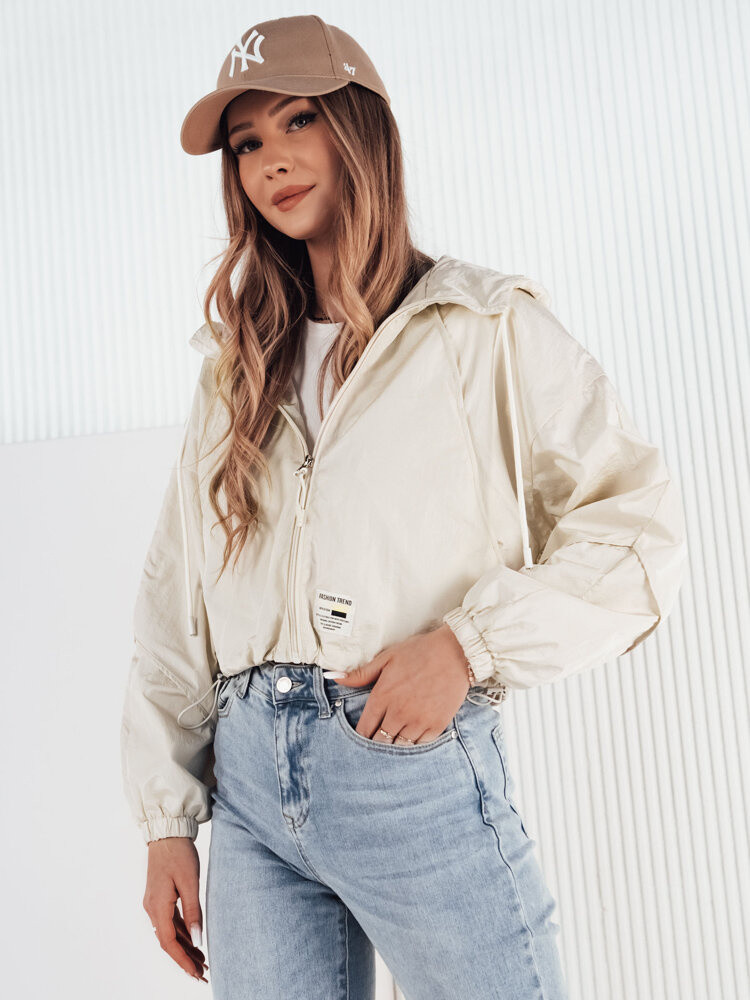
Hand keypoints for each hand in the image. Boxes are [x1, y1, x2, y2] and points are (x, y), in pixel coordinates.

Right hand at [143, 837, 208, 981]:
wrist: (168, 833)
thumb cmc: (179, 854)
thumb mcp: (190, 882)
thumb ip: (193, 912)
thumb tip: (198, 940)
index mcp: (157, 907)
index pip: (170, 943)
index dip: (183, 960)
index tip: (196, 973)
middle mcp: (152, 908)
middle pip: (168, 942)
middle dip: (185, 959)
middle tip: (202, 973)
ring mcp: (154, 903)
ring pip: (169, 933)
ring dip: (184, 947)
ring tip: (202, 961)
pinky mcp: (160, 897)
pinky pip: (170, 922)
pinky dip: (182, 933)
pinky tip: (193, 940)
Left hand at [331, 623, 471, 743]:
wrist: (456, 652)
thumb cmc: (419, 652)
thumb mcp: (387, 658)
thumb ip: (360, 673)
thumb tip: (333, 677)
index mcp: (382, 696)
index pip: (364, 729)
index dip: (360, 737)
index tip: (361, 738)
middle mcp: (398, 712)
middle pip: (379, 742)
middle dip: (375, 744)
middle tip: (376, 743)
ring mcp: (418, 721)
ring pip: (399, 747)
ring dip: (394, 747)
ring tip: (393, 743)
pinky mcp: (436, 725)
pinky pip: (420, 746)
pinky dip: (414, 744)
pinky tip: (411, 738)